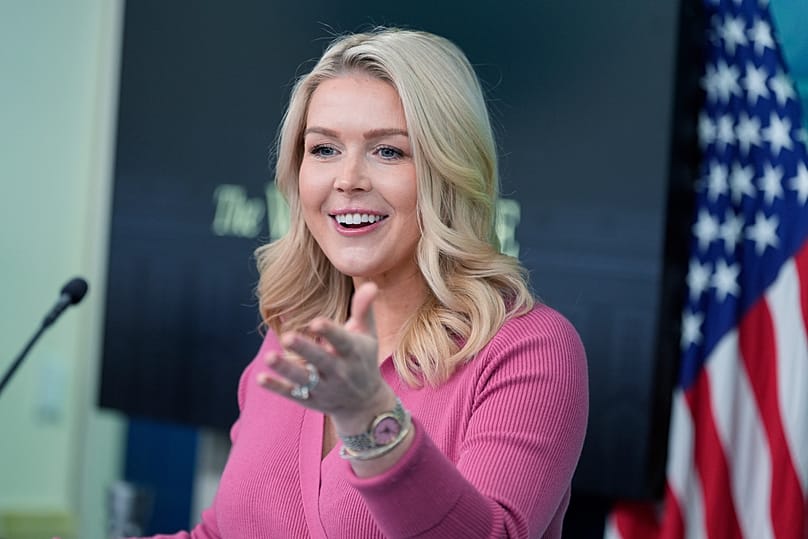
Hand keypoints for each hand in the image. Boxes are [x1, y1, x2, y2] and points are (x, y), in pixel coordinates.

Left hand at [257, 282, 392, 421]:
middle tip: (288, 337)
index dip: (330, 332)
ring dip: (286, 369)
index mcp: (353, 353)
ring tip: (268, 357)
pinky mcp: (310, 399)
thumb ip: (364, 310)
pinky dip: (277, 388)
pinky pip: (292, 394)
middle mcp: (339, 372)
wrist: (365, 405)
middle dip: (305, 350)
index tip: (316, 322)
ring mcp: (324, 387)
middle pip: (321, 360)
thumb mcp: (368, 336)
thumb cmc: (364, 360)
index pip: (342, 342)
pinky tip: (260, 378)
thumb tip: (370, 284)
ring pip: (303, 379)